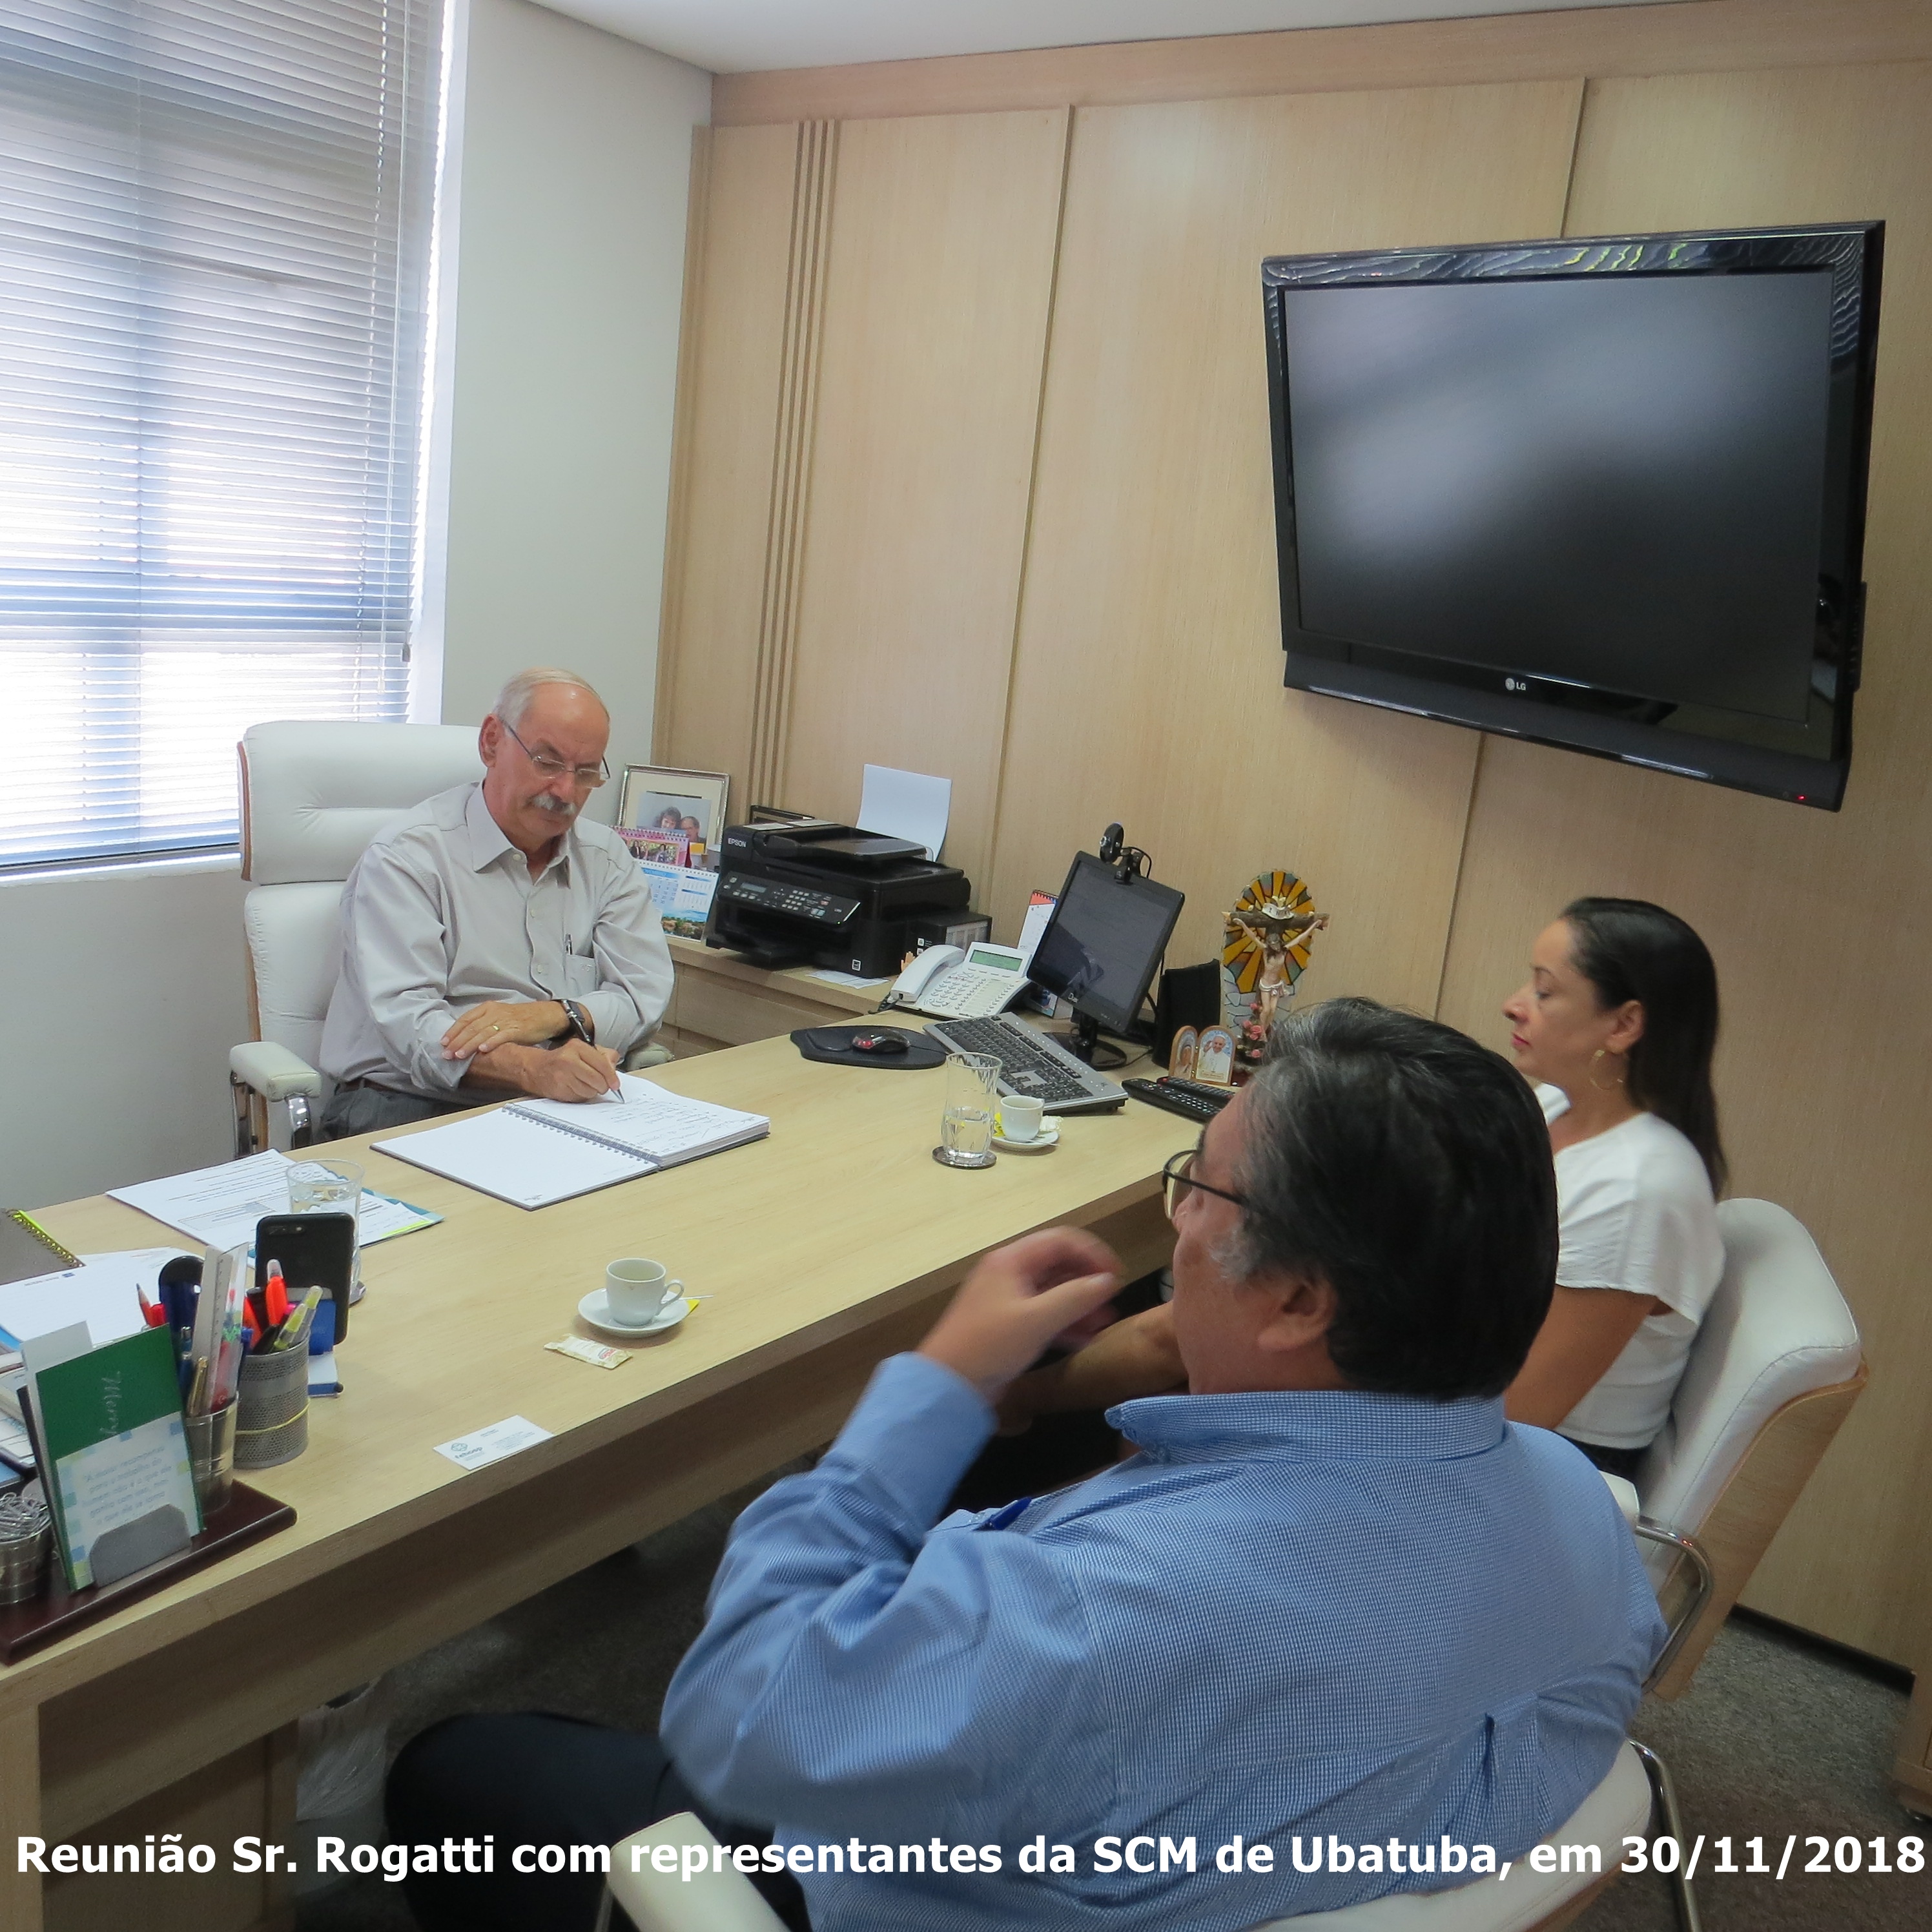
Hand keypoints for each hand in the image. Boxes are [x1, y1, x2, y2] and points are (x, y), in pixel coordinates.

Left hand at [442, 1000, 567, 1060]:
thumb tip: (463, 1040)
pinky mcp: (517, 1029)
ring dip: (469, 1045)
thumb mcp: (498, 1017)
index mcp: (488, 1008)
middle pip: (471, 1027)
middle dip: (457, 1042)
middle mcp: (494, 1012)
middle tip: (446, 1054)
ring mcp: (506, 1021)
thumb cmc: (520, 1019)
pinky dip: (491, 1043)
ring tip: (459, 1056)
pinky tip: (482, 1050)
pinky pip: (501, 1036)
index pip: (465, 1019)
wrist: (545, 1015)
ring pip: (482, 1033)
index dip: (453, 1031)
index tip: (442, 1043)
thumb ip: (483, 1025)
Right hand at [520, 1039, 620, 1101]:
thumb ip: (603, 1056)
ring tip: (584, 1084)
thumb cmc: (562, 1060)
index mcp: (577, 1047)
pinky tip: (575, 1088)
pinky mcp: (559, 1089)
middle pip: (598, 1080)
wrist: (536, 1069)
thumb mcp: (583, 1050)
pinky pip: (579, 1098)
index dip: (612, 1077)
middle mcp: (569, 1060)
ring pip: (590, 1091)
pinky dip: (581, 1096)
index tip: (615, 1084)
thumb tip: (613, 1068)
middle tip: (601, 1085)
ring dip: (591, 1091)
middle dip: (603, 1086)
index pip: (602, 1064)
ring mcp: (563, 1076)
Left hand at [918, 1227, 1121, 1403]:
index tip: (1117, 1275)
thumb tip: (1108, 1281)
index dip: (1092, 1253)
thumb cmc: (991, 1345)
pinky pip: (1044, 1315)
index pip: (1061, 1241)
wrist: (949, 1385)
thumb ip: (1075, 1297)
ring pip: (1052, 1292)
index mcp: (1011, 1260)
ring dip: (1079, 1304)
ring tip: (1106, 1323)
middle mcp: (1009, 1273)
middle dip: (1087, 1281)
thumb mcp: (1037, 1320)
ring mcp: (1008, 1299)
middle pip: (1058, 1265)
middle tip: (1113, 1301)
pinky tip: (1086, 1339)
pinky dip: (1065, 1323)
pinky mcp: (1009, 1325)